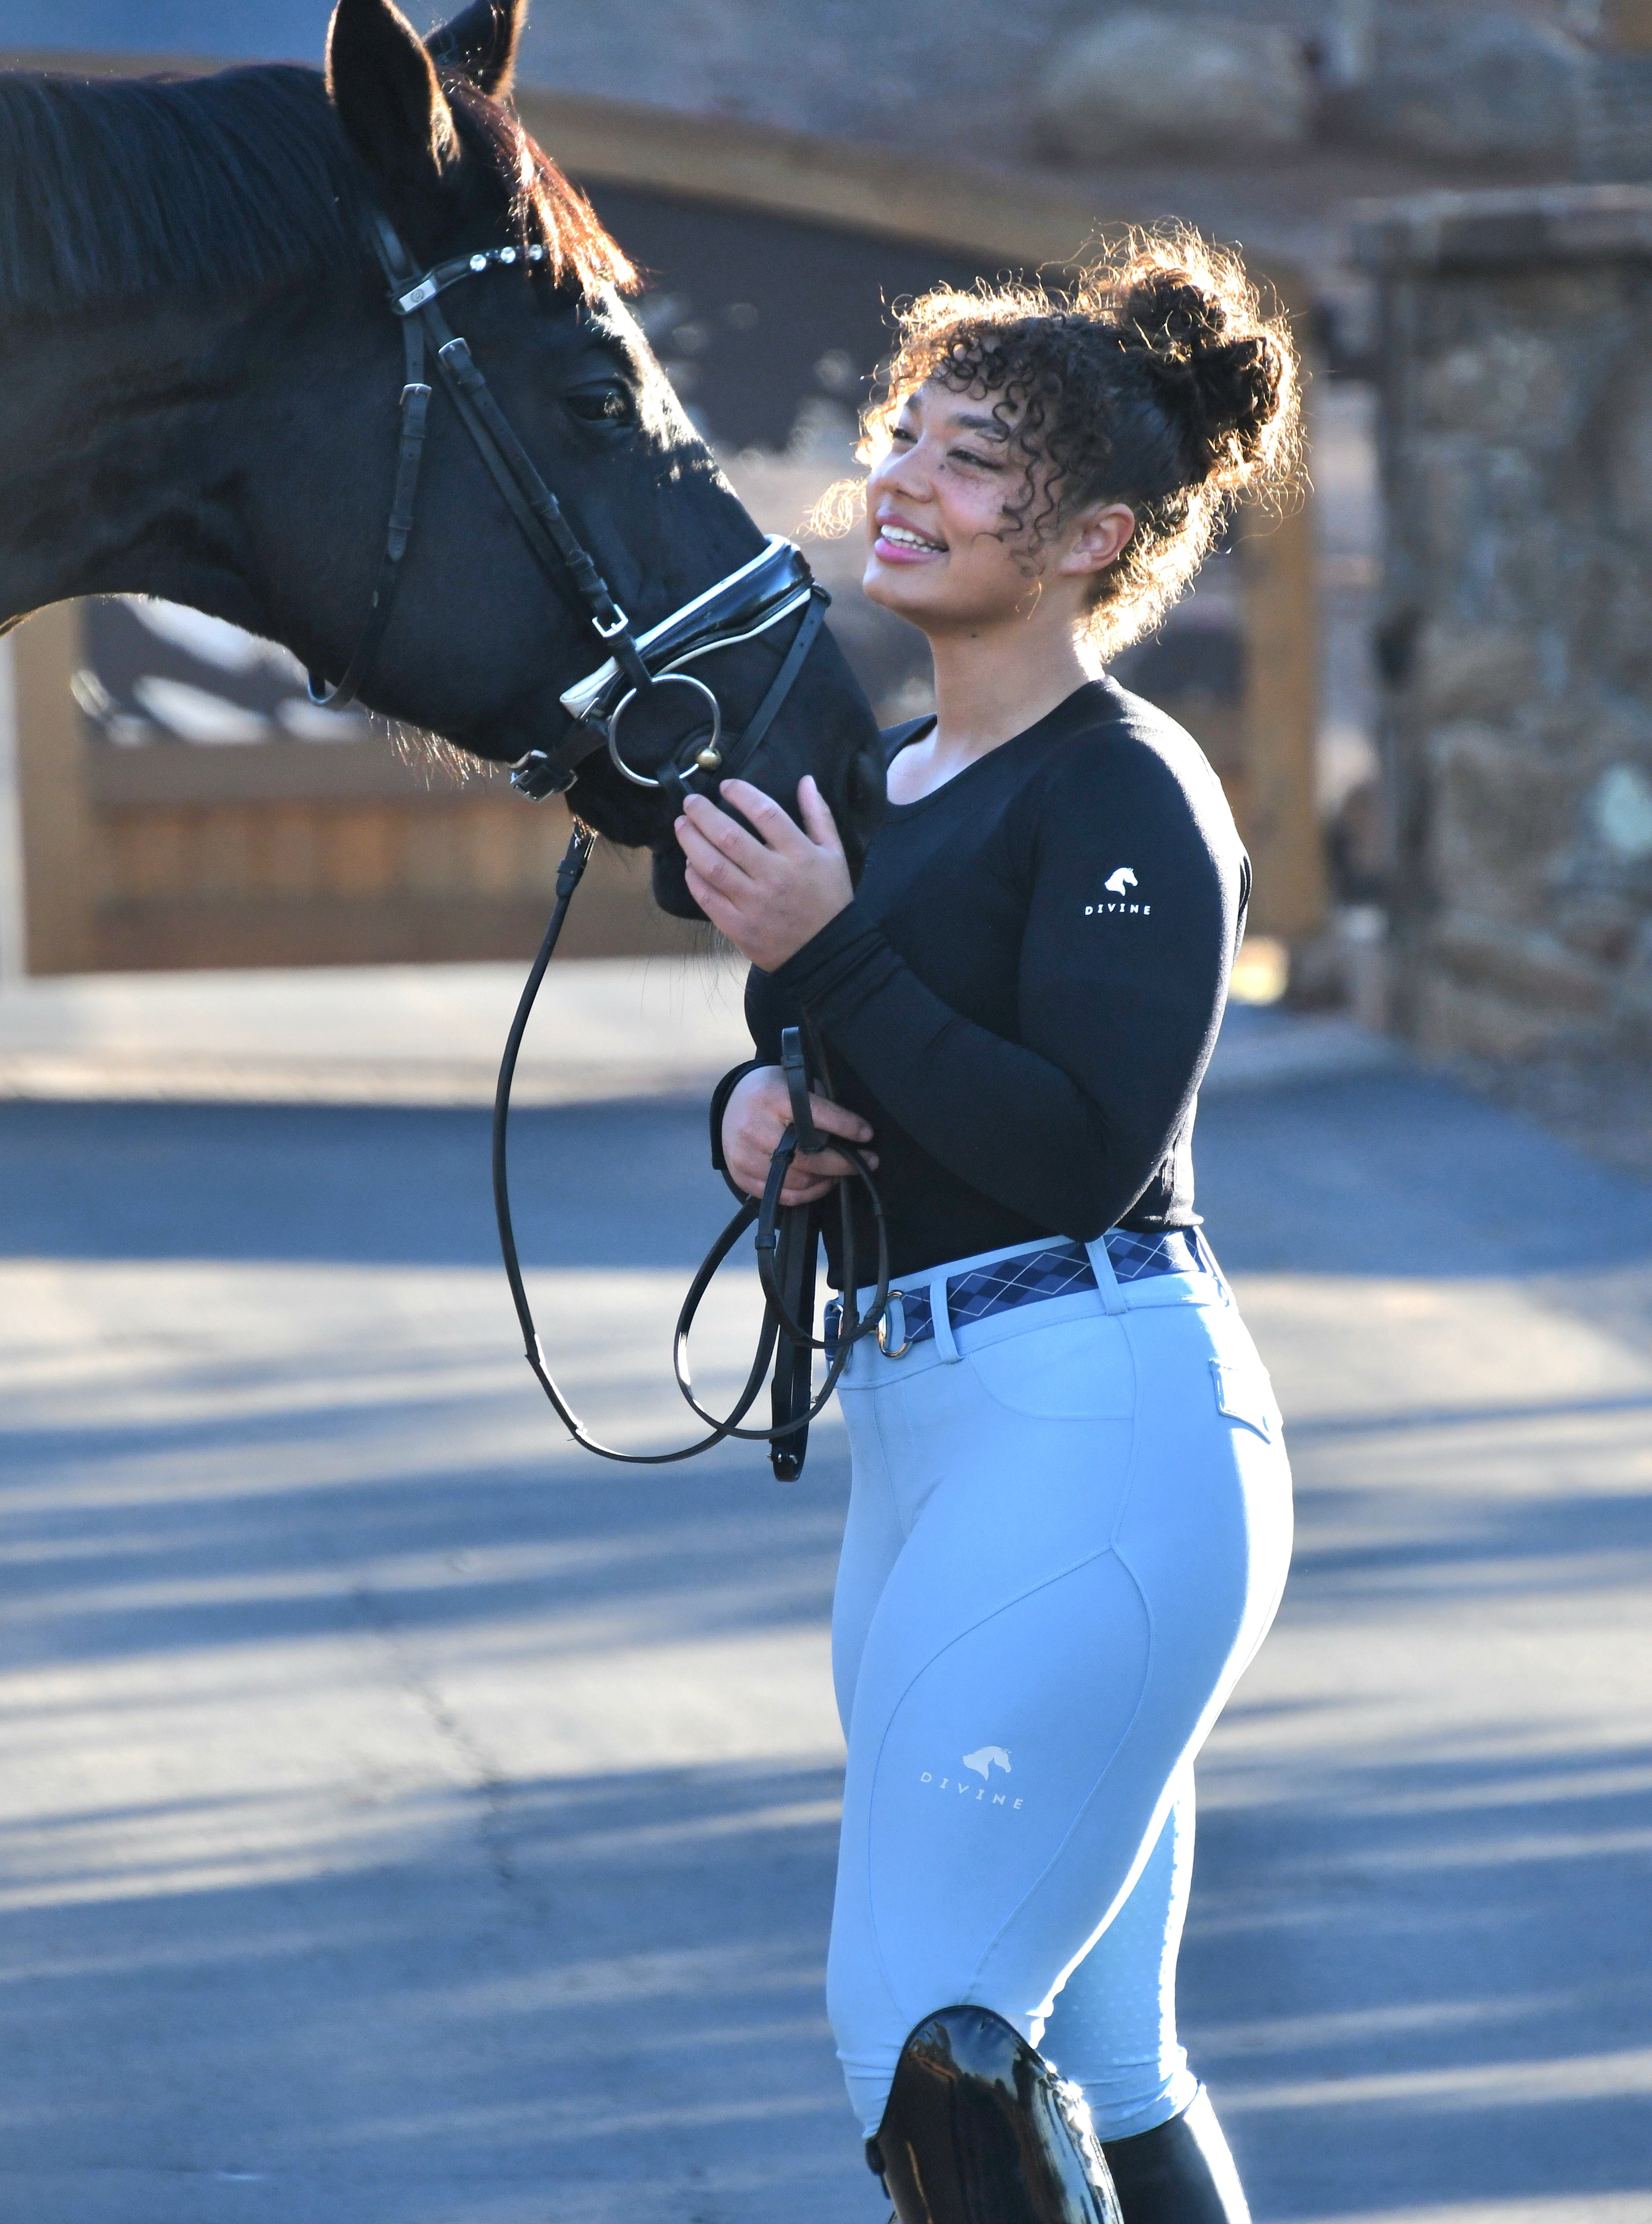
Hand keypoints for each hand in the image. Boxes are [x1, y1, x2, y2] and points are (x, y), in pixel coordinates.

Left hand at [674, 775, 852, 971]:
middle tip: (689, 802)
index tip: (725, 786)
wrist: (828, 953)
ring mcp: (753, 903)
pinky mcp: (738, 926)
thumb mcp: (834, 854)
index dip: (741, 794)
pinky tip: (689, 864)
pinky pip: (708, 898)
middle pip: (729, 837)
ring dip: (691, 841)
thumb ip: (819, 815)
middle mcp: (774, 876)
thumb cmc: (829, 899)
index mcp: (799, 854)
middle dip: (703, 814)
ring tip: (681, 825)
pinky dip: (694, 878)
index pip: (765, 813)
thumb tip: (805, 780)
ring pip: (712, 866)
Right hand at [722, 1065, 877, 1205]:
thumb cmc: (771, 1091)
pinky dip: (808, 1194)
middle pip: (809, 1156)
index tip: (867, 1134)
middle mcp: (756, 1127)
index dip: (846, 1126)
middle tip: (868, 1162)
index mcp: (772, 1098)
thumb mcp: (793, 1082)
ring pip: (799, 1181)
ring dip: (827, 1179)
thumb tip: (851, 1130)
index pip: (816, 1115)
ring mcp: (745, 1155)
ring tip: (841, 1172)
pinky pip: (783, 1196)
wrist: (731, 1102)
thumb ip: (818, 1102)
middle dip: (845, 1163)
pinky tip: (821, 1183)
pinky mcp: (742, 1176)